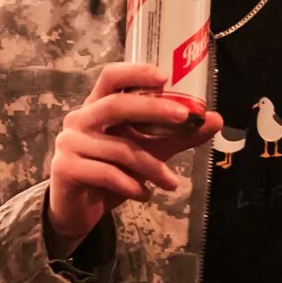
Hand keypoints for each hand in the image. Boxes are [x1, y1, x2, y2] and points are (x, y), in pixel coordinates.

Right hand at [46, 62, 222, 257]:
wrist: (78, 210)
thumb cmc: (112, 173)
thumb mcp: (149, 151)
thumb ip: (178, 135)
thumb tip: (216, 119)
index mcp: (97, 106)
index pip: (111, 77)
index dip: (135, 72)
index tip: (165, 77)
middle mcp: (80, 118)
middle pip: (116, 104)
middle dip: (153, 109)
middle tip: (184, 118)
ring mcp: (69, 143)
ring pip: (119, 148)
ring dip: (151, 167)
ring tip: (171, 183)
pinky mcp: (65, 168)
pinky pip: (106, 173)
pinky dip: (132, 185)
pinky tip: (144, 194)